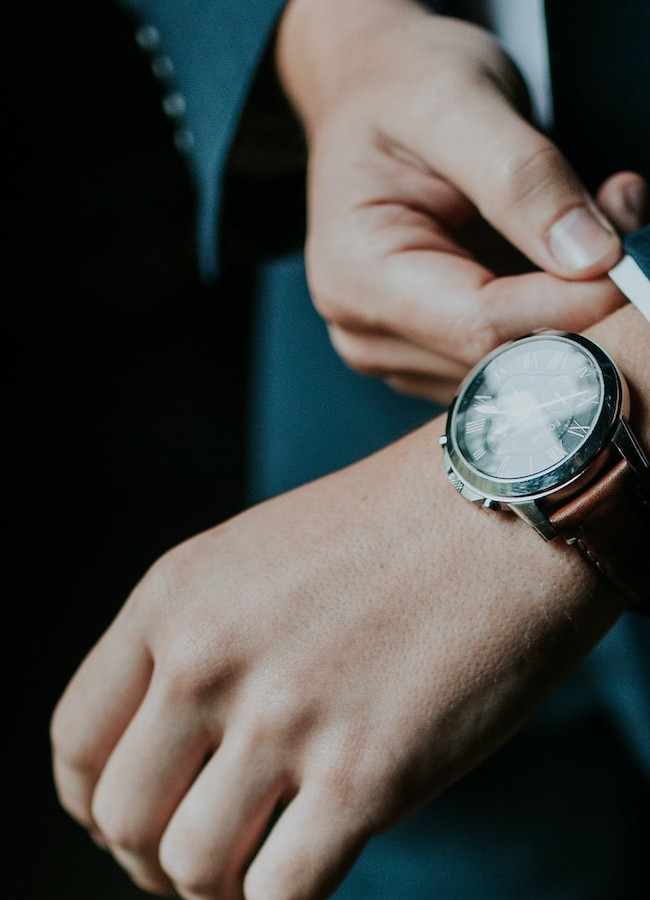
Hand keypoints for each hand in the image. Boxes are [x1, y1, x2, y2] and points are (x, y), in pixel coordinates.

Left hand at [51, 414, 619, 899]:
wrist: (505, 504)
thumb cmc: (388, 531)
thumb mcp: (255, 557)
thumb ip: (197, 643)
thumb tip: (172, 761)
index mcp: (173, 596)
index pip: (77, 742)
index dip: (97, 804)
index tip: (139, 820)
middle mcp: (209, 655)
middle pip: (123, 820)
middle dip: (156, 858)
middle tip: (212, 851)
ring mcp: (283, 716)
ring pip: (191, 870)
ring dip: (221, 887)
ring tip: (264, 862)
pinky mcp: (363, 774)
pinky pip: (277, 898)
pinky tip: (318, 863)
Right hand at [277, 0, 645, 400]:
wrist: (371, 82)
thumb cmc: (400, 83)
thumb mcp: (459, 102)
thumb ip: (522, 177)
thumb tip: (592, 256)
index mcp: (356, 274)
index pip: (483, 325)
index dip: (575, 301)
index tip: (631, 252)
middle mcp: (369, 327)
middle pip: (507, 357)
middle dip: (585, 298)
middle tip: (624, 210)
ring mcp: (403, 347)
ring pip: (525, 362)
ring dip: (583, 301)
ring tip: (598, 210)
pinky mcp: (439, 345)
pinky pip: (523, 350)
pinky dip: (568, 305)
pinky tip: (574, 243)